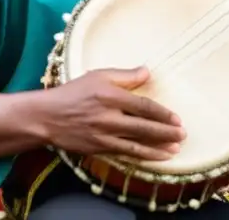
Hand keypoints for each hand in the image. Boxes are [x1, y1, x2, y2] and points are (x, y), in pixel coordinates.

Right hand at [42, 67, 184, 160]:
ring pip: (136, 145)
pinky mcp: (97, 149)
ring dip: (158, 148)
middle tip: (183, 135)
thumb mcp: (99, 76)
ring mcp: (103, 136)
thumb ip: (125, 76)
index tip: (177, 118)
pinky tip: (153, 157)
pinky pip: (124, 154)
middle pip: (144, 127)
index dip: (163, 114)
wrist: (45, 117)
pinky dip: (141, 157)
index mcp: (111, 97)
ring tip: (175, 149)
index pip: (144, 107)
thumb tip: (148, 72)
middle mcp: (108, 118)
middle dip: (166, 133)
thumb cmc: (73, 92)